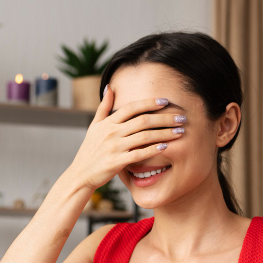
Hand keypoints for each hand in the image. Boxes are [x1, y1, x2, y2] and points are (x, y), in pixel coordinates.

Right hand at [65, 85, 186, 192]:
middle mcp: (111, 132)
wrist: (80, 175)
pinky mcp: (116, 162)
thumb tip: (109, 87)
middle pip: (143, 120)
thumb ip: (104, 107)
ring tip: (180, 132)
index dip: (150, 103)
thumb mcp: (94, 127)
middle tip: (182, 117)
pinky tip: (166, 146)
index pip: (132, 107)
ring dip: (165, 133)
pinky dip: (153, 149)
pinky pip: (139, 154)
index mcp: (107, 123)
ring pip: (144, 136)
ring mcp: (114, 147)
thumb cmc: (89, 151)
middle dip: (165, 118)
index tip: (166, 102)